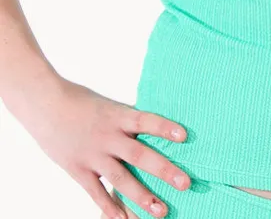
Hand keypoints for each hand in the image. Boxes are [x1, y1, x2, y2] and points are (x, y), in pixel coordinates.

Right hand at [15, 75, 190, 218]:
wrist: (45, 103)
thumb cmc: (81, 101)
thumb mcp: (108, 105)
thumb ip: (127, 119)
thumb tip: (151, 127)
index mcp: (118, 115)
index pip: (145, 120)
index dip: (164, 127)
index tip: (184, 136)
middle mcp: (108, 136)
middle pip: (139, 154)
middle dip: (163, 170)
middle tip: (185, 183)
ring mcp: (93, 154)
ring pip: (121, 179)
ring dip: (142, 196)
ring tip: (161, 211)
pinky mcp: (78, 169)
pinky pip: (96, 193)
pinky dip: (111, 209)